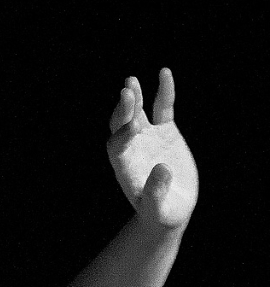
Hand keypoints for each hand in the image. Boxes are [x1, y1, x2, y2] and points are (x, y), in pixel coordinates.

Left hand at [107, 68, 197, 229]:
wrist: (170, 209)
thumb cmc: (160, 213)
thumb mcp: (158, 208)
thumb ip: (156, 191)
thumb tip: (162, 169)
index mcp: (124, 166)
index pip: (116, 146)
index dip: (122, 135)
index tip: (134, 126)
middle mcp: (131, 148)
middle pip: (120, 125)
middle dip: (123, 111)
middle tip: (127, 92)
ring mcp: (147, 137)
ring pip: (138, 113)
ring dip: (135, 98)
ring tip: (131, 81)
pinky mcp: (165, 131)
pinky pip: (163, 108)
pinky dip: (164, 92)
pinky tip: (165, 73)